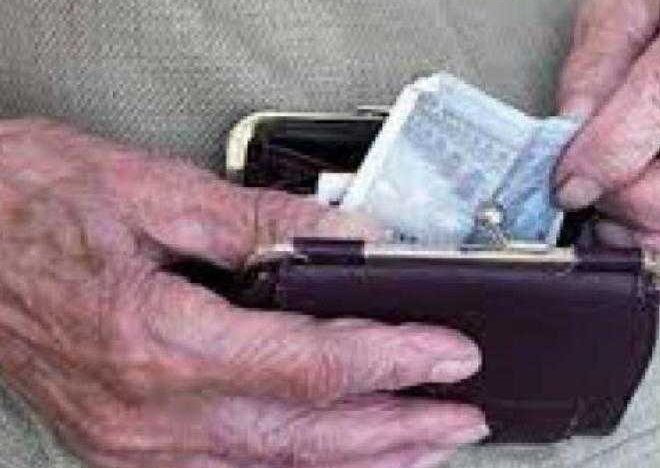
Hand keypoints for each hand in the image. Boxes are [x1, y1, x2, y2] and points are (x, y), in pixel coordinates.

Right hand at [0, 120, 486, 467]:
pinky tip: (333, 459)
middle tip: (460, 418)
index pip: (313, 365)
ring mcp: (133, 441)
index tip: (450, 354)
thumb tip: (351, 236)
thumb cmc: (28, 204)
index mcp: (159, 339)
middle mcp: (149, 411)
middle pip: (306, 436)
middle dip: (398, 430)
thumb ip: (262, 222)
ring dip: (358, 462)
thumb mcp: (150, 189)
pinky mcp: (123, 444)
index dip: (394, 361)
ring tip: (421, 448)